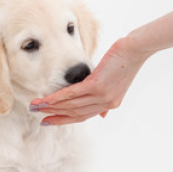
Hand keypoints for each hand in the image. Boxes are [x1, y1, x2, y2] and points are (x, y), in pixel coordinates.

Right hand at [29, 37, 148, 125]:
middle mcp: (105, 103)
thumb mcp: (116, 83)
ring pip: (71, 105)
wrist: (135, 50)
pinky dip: (57, 98)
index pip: (83, 115)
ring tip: (36, 106)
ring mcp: (101, 96)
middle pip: (75, 113)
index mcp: (109, 104)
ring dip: (51, 106)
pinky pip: (73, 94)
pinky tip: (47, 99)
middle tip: (37, 114)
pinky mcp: (97, 86)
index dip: (64, 119)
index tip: (49, 121)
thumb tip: (102, 115)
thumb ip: (106, 99)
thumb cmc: (125, 61)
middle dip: (54, 114)